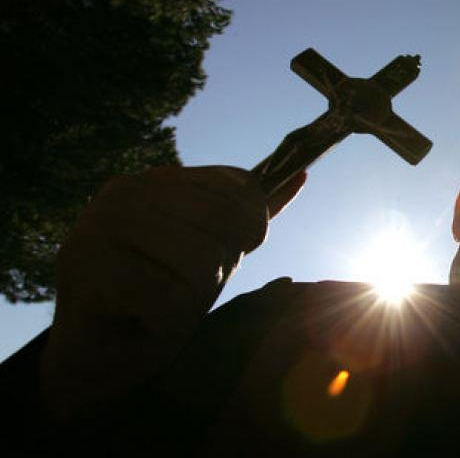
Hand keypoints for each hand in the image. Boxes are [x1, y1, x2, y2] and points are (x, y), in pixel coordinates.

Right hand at [40, 165, 304, 418]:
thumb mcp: (214, 249)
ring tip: (163, 301)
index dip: (250, 226)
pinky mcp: (88, 275)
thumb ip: (247, 215)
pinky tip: (144, 321)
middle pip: (225, 222)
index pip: (237, 186)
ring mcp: (98, 230)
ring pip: (200, 261)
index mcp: (154, 181)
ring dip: (194, 297)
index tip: (227, 252)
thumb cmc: (161, 296)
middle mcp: (123, 194)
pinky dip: (169, 323)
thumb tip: (299, 174)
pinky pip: (168, 300)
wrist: (99, 356)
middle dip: (220, 265)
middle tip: (184, 284)